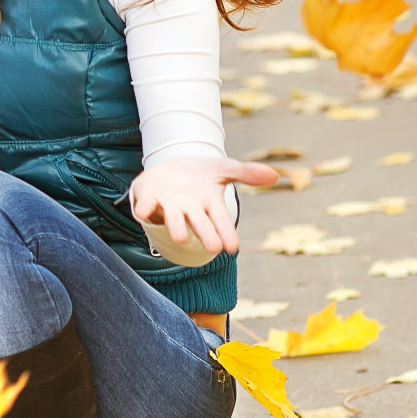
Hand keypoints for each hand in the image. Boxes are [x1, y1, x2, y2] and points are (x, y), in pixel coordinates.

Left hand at [128, 155, 278, 258]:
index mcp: (210, 204)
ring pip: (174, 220)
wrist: (167, 171)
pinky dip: (143, 209)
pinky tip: (142, 212)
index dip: (226, 233)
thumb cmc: (199, 176)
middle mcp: (191, 210)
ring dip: (176, 227)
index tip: (232, 247)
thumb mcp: (223, 169)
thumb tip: (274, 176)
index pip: (221, 220)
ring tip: (179, 237)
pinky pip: (146, 205)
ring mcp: (170, 206)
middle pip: (200, 224)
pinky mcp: (149, 199)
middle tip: (212, 248)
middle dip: (206, 235)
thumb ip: (246, 173)